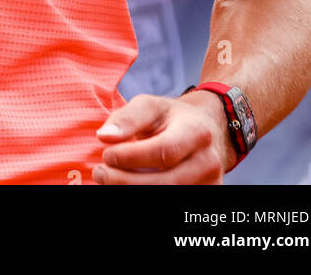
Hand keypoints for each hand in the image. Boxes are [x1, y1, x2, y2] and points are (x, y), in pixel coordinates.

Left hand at [92, 91, 232, 184]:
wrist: (206, 132)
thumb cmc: (171, 118)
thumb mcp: (151, 106)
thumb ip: (128, 118)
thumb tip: (104, 136)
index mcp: (196, 132)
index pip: (164, 151)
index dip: (132, 157)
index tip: (106, 155)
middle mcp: (207, 161)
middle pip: (166, 182)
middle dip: (127, 181)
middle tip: (100, 173)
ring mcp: (210, 184)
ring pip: (169, 197)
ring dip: (133, 191)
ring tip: (109, 181)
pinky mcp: (206, 197)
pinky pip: (174, 204)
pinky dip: (145, 196)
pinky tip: (126, 186)